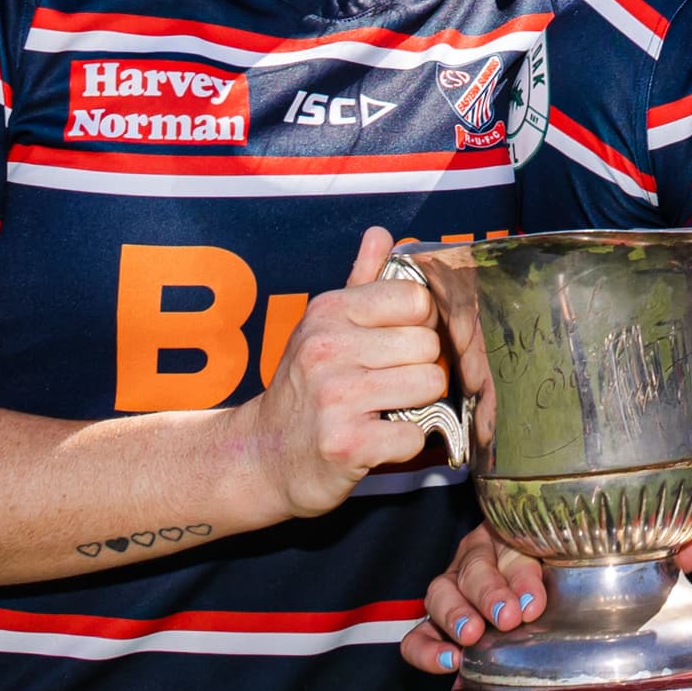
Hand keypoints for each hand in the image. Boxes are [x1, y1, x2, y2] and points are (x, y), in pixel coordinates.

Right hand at [224, 229, 450, 527]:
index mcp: (329, 313)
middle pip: (428, 345)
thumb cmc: (304, 388)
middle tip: (386, 384)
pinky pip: (415, 434)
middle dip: (418, 368)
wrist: (262, 457)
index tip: (399, 344)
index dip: (419, 324)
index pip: (416, 299)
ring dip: (415, 405)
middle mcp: (328, 348)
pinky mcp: (347, 444)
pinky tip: (375, 438)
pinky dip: (403, 443)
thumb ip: (360, 281)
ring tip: (381, 408)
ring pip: (429, 385)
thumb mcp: (323, 327)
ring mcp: (336, 397)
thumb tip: (380, 234)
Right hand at [405, 520, 691, 674]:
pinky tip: (445, 663)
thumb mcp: (621, 566)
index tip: (540, 599)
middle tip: (511, 619)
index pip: (510, 540)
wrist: (561, 610)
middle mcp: (487, 557)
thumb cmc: (586, 579)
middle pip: (471, 564)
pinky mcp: (442, 628)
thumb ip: (657, 553)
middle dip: (489, 590)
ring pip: (439, 591)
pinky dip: (423, 646)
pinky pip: (417, 632)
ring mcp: (460, 593)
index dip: (520, 569)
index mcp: (524, 534)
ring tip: (474, 640)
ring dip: (454, 614)